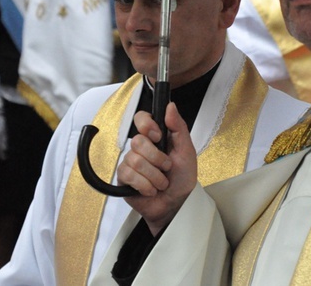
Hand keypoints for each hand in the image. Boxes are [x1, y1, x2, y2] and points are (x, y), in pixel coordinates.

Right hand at [117, 102, 197, 234]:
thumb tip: (170, 106)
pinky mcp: (123, 178)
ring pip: (135, 160)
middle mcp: (141, 147)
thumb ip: (179, 127)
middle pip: (138, 141)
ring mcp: (130, 162)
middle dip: (157, 158)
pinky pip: (128, 175)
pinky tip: (150, 190)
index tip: (157, 136)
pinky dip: (145, 185)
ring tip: (161, 183)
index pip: (141, 118)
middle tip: (166, 167)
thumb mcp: (187, 150)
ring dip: (154, 176)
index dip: (146, 125)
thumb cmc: (182, 178)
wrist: (176, 205)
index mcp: (155, 137)